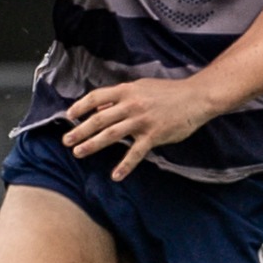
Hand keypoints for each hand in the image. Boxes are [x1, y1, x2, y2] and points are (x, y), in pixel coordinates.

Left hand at [62, 78, 218, 179]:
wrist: (196, 97)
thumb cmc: (168, 92)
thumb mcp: (141, 87)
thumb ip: (120, 97)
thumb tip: (99, 106)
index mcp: (127, 90)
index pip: (96, 97)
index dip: (81, 106)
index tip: (69, 116)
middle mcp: (131, 105)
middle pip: (99, 119)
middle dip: (80, 130)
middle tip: (66, 141)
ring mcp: (142, 121)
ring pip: (111, 134)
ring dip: (93, 145)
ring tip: (78, 153)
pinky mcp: (154, 135)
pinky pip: (136, 153)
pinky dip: (125, 165)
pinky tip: (115, 176)